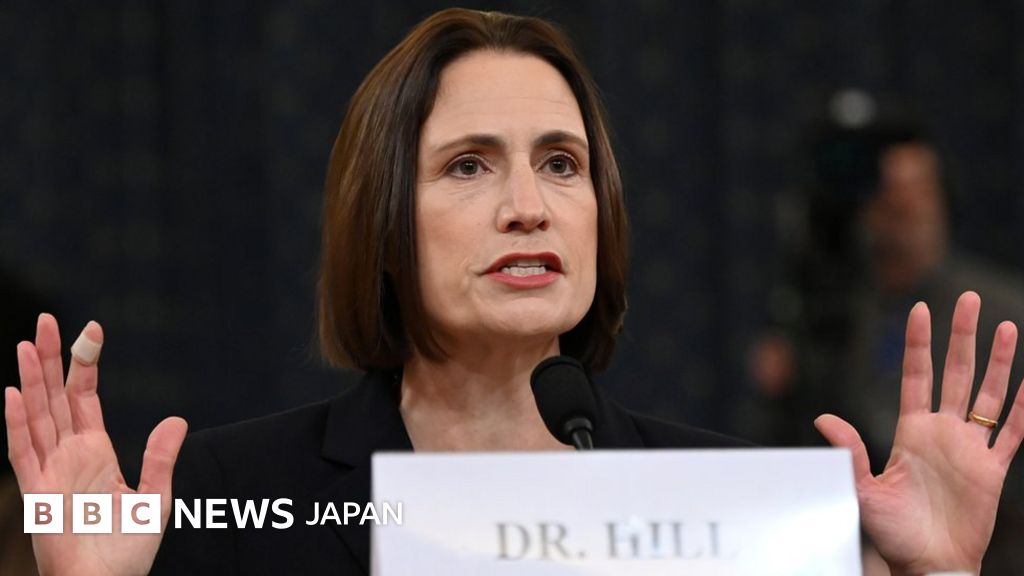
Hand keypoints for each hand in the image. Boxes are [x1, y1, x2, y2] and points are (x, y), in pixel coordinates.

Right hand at [5, 314, 187, 575]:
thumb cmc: (127, 550)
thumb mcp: (155, 499)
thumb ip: (161, 458)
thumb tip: (177, 418)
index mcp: (96, 451)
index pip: (86, 397)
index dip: (85, 364)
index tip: (91, 329)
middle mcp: (70, 454)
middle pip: (56, 397)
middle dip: (51, 359)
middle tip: (45, 318)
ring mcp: (50, 471)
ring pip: (36, 416)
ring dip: (31, 381)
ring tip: (28, 344)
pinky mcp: (37, 494)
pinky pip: (23, 453)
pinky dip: (17, 423)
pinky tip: (12, 393)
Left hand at [815, 292, 1023, 574]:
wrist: (927, 563)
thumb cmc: (891, 532)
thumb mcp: (862, 489)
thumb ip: (849, 452)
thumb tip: (823, 418)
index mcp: (910, 431)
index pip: (916, 375)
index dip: (919, 343)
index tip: (919, 308)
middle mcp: (942, 432)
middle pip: (956, 374)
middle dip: (961, 336)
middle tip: (967, 299)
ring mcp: (970, 449)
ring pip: (989, 395)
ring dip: (998, 362)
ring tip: (1005, 326)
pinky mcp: (992, 471)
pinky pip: (1014, 434)